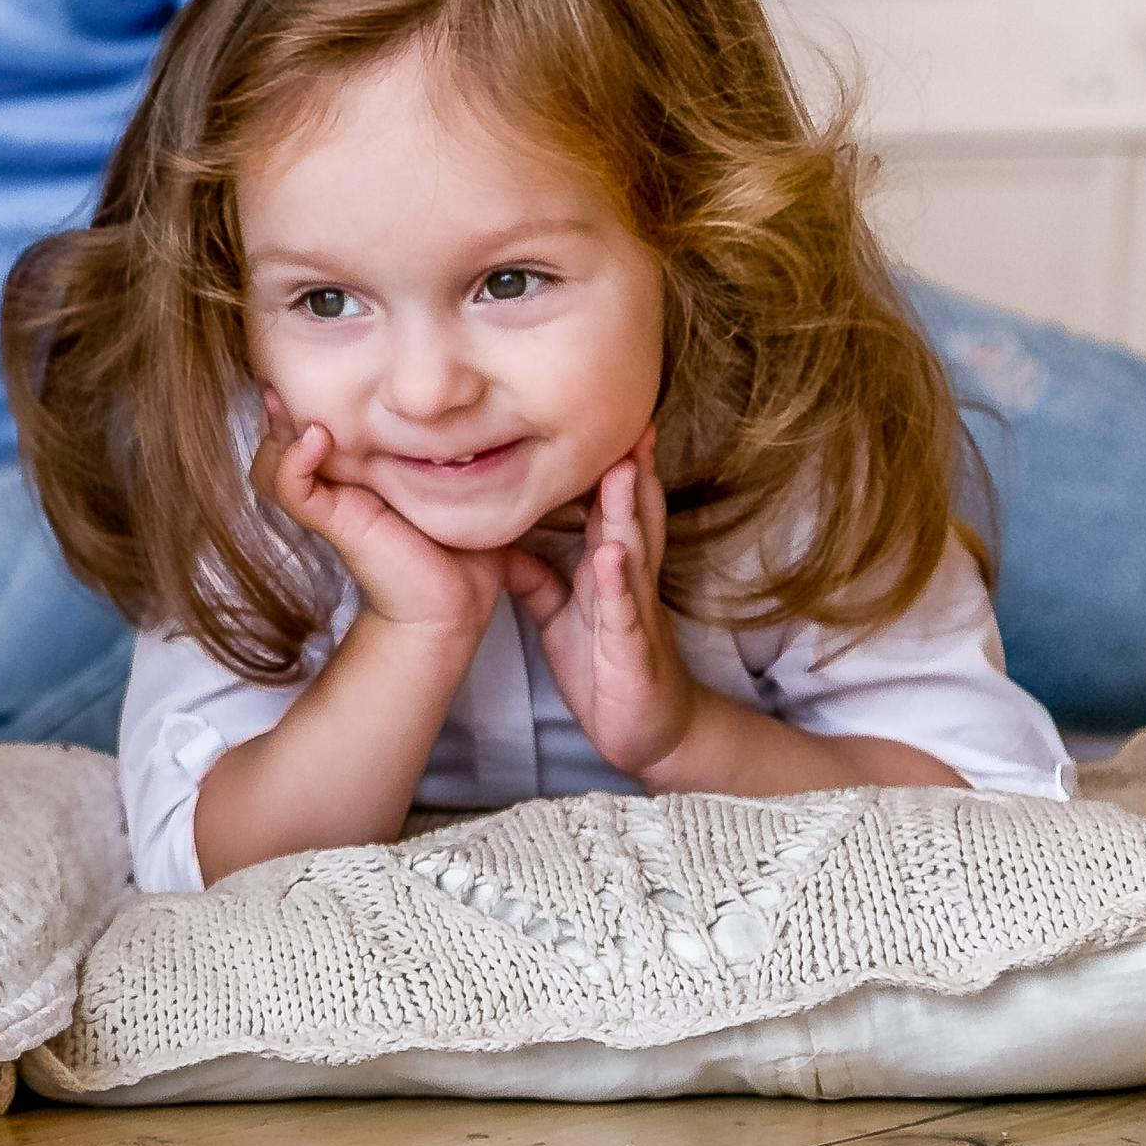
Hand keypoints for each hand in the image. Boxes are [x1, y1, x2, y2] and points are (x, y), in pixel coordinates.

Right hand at [254, 391, 552, 641]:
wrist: (453, 606)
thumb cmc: (461, 547)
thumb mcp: (461, 481)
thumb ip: (462, 446)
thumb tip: (488, 403)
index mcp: (359, 471)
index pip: (313, 420)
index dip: (310, 388)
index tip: (329, 355)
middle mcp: (336, 483)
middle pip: (283, 432)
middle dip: (284, 397)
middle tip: (289, 364)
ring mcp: (330, 502)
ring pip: (275, 457)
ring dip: (278, 424)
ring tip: (285, 395)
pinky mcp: (335, 522)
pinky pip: (293, 488)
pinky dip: (292, 462)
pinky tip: (314, 438)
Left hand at [513, 428, 703, 778]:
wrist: (649, 732)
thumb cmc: (606, 668)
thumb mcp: (561, 617)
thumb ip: (534, 577)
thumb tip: (497, 540)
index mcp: (610, 571)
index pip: (608, 507)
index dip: (606, 463)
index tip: (596, 413)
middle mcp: (627, 582)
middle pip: (632, 514)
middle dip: (632, 467)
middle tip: (630, 416)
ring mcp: (633, 614)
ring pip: (635, 552)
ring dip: (629, 511)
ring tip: (622, 469)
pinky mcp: (630, 651)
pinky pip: (623, 613)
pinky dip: (619, 584)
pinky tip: (611, 558)